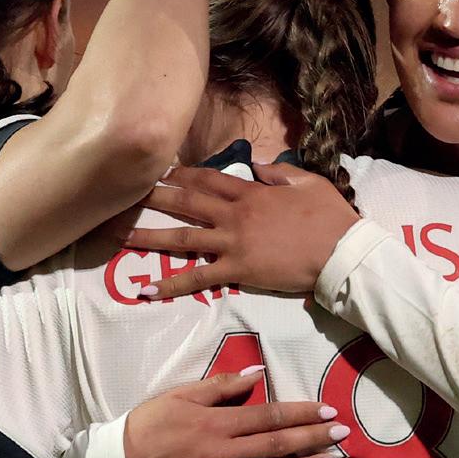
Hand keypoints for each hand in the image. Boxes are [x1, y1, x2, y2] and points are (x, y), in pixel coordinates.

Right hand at [124, 369, 348, 457]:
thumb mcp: (180, 395)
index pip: (269, 417)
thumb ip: (220, 387)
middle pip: (277, 446)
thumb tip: (256, 374)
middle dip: (313, 439)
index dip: (301, 414)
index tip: (327, 411)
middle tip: (342, 434)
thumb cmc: (149, 425)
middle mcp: (223, 454)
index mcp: (216, 424)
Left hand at [127, 164, 358, 300]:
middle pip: (186, 202)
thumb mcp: (307, 183)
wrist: (341, 251)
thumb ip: (278, 173)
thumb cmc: (331, 218)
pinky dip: (171, 284)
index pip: (208, 178)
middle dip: (153, 196)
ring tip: (117, 234)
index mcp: (251, 192)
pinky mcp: (237, 270)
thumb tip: (257, 167)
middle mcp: (234, 214)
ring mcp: (232, 242)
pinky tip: (146, 290)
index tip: (160, 171)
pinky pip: (197, 278)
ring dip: (147, 235)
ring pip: (182, 238)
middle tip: (123, 194)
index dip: (181, 174)